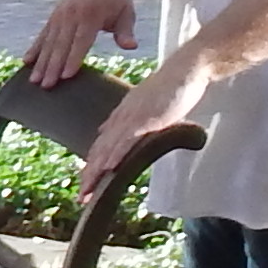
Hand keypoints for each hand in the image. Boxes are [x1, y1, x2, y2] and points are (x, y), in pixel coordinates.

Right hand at [19, 0, 145, 85]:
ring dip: (40, 62)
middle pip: (61, 45)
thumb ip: (126, 31)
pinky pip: (42, 35)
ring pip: (49, 42)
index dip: (73, 59)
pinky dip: (34, 49)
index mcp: (91, 15)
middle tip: (45, 86)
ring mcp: (60, 15)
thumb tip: (131, 46)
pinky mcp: (53, 16)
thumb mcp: (126, 12)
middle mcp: (72, 15)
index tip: (65, 76)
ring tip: (33, 80)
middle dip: (52, 67)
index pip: (81, 40)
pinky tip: (26, 62)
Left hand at [75, 65, 211, 217]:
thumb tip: (106, 132)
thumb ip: (126, 121)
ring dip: (98, 170)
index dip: (92, 167)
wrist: (185, 70)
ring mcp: (133, 118)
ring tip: (89, 189)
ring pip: (109, 147)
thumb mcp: (142, 107)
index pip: (101, 146)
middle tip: (82, 197)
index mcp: (120, 117)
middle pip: (100, 150)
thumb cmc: (169, 88)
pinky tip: (109, 166)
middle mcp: (122, 118)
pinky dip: (117, 153)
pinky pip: (128, 138)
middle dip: (90, 176)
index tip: (85, 186)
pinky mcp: (147, 118)